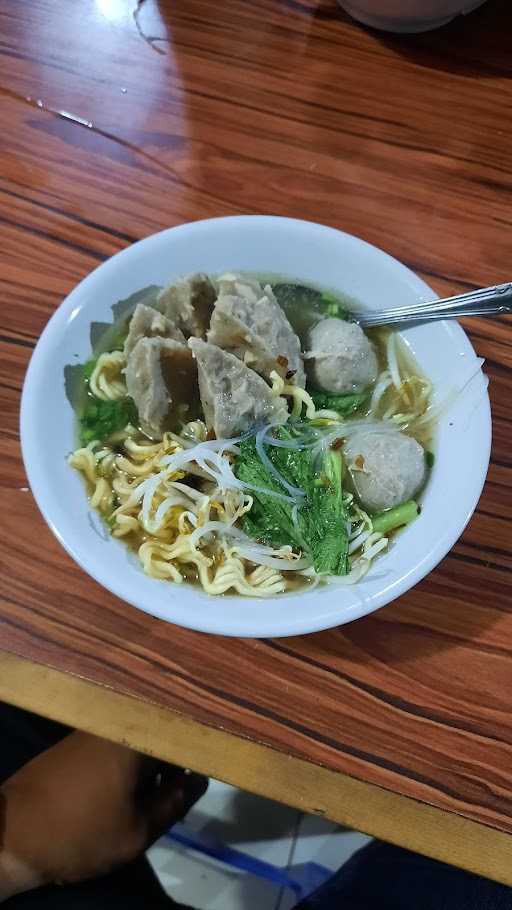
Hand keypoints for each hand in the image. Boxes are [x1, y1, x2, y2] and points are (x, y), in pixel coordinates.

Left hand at [0, 731, 206, 898]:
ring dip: (155, 757)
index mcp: (137, 737)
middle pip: (163, 729)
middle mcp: (117, 722)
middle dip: (179, 753)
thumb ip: (174, 804)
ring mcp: (95, 728)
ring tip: (162, 789)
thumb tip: (197, 782)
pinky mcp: (79, 739)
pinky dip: (133, 758)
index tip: (215, 762)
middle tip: (186, 785)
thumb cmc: (80, 833)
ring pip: (141, 734)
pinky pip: (120, 740)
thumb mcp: (137, 832)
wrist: (13, 834)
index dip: (204, 745)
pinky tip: (133, 785)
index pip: (185, 730)